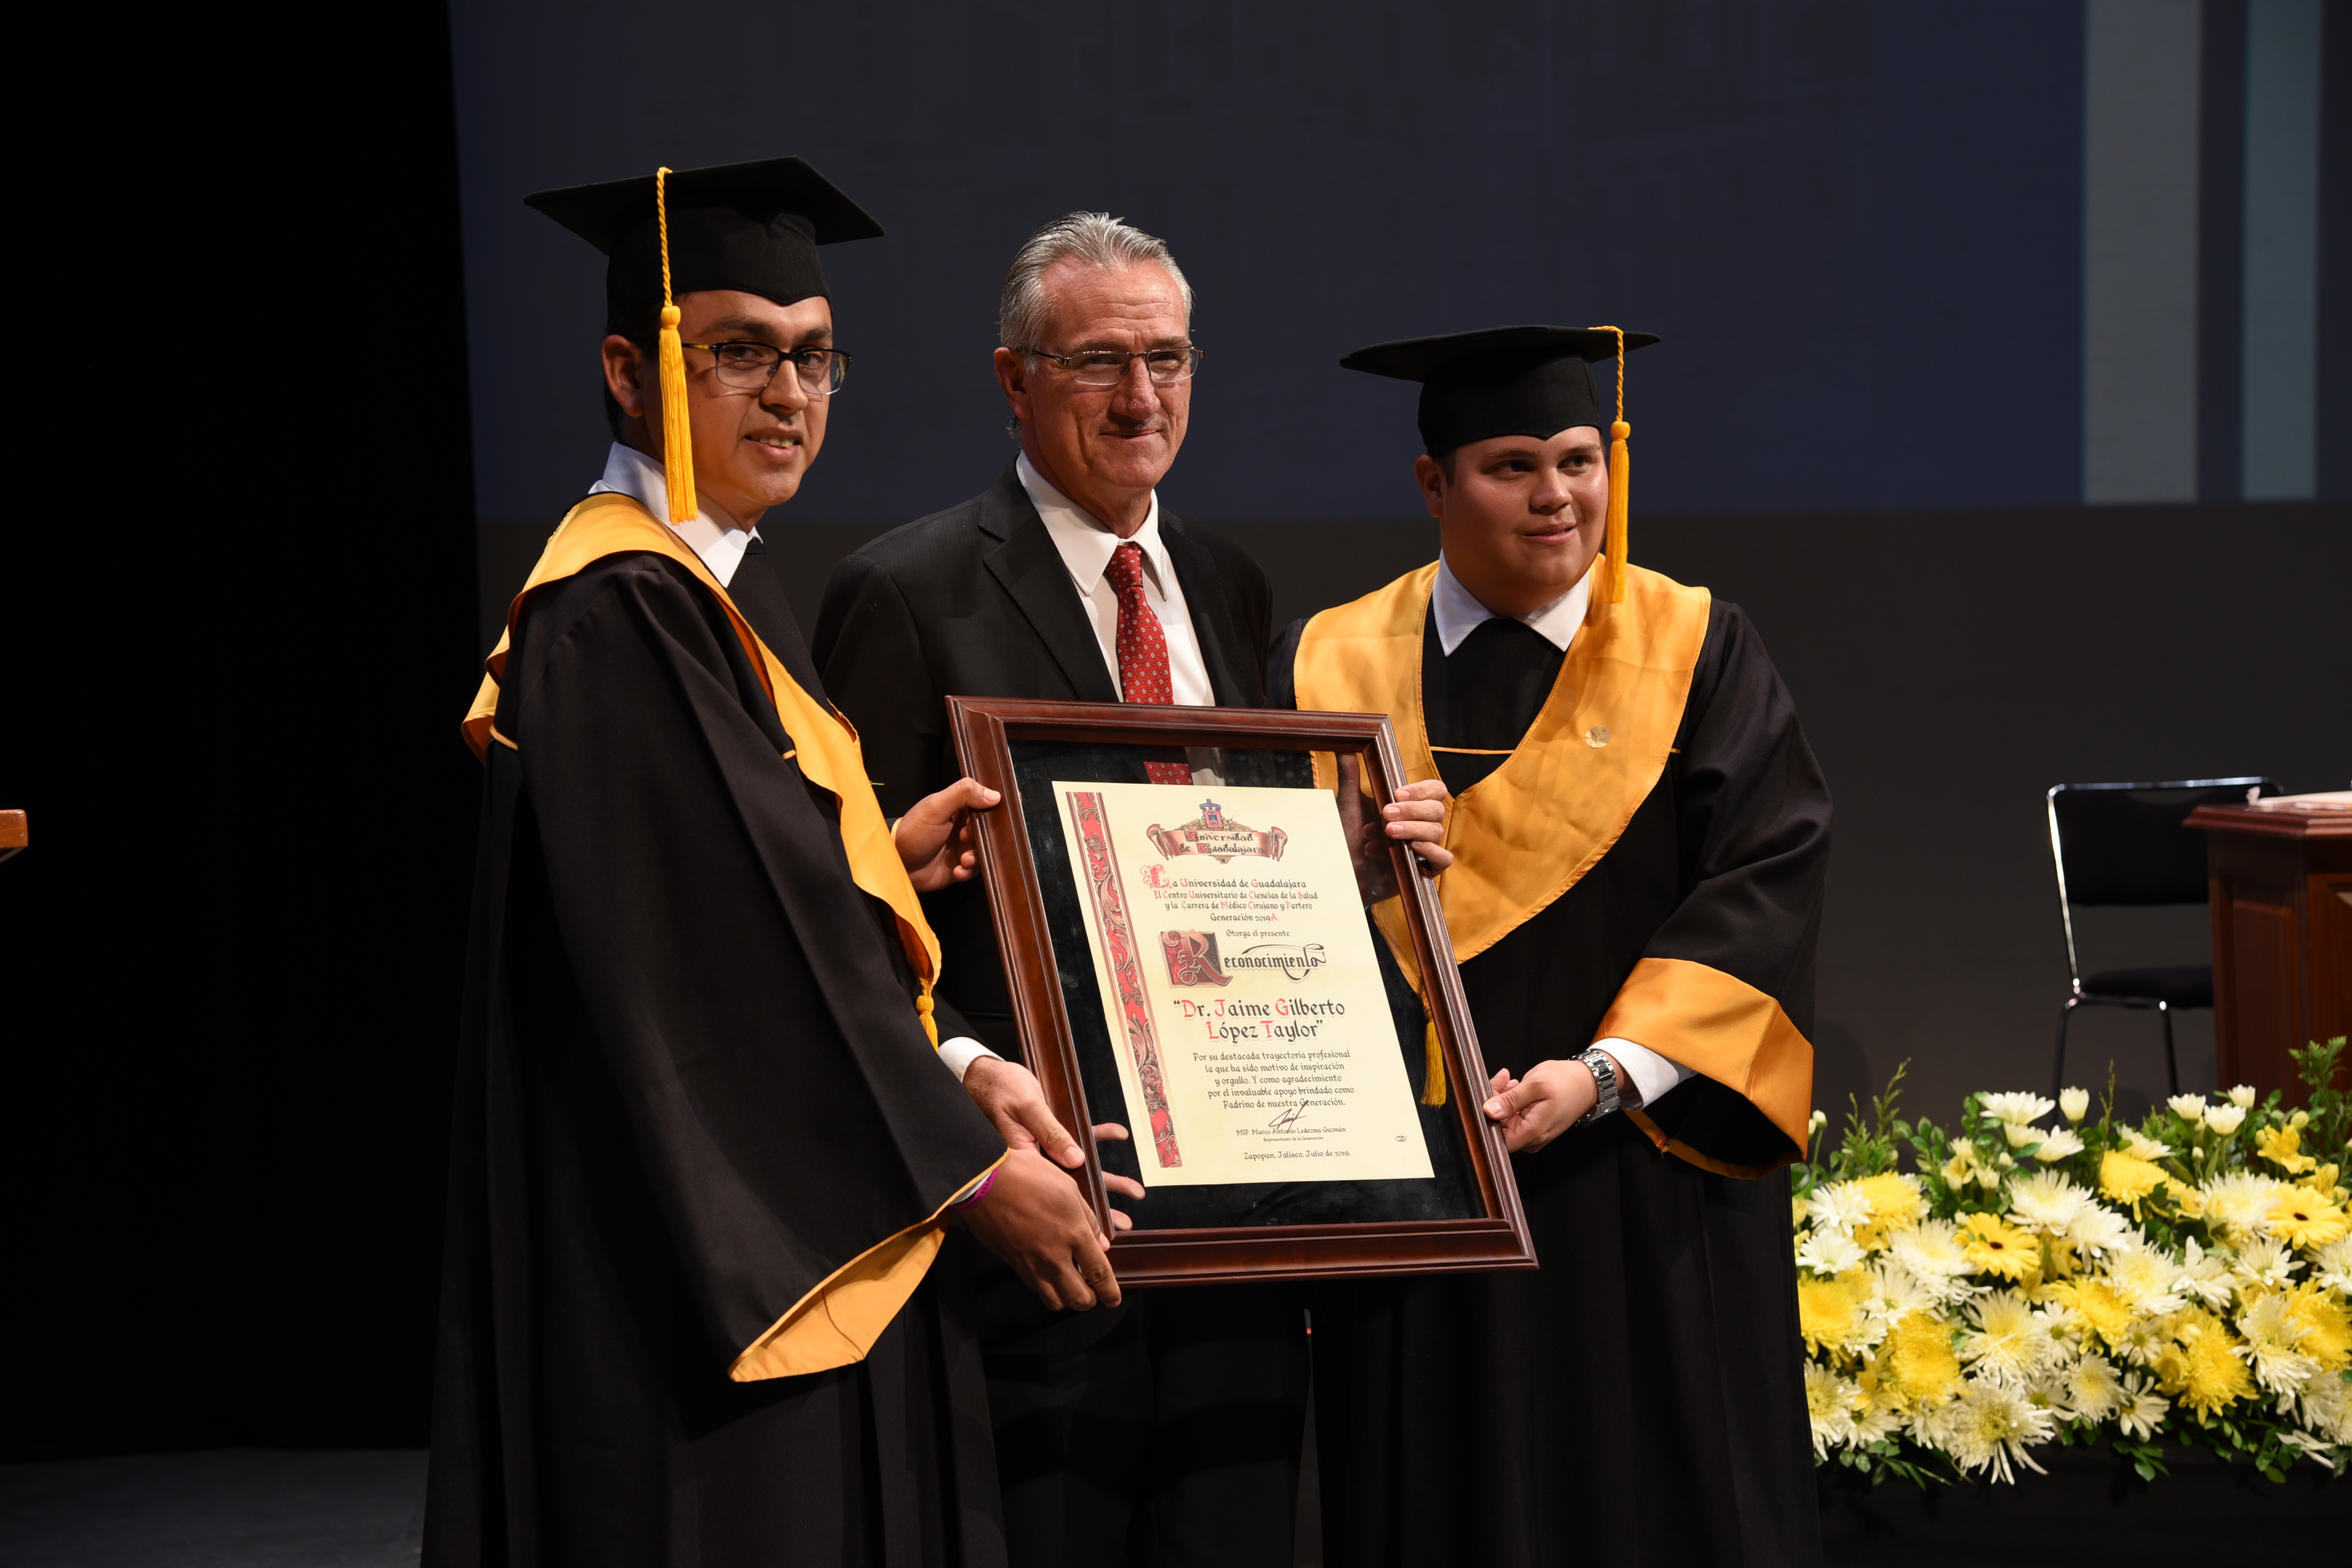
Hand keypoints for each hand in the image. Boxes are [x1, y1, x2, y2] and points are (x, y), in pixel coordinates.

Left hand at [894, 778, 997, 891]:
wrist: (898, 864)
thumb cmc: (912, 833)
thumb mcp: (935, 807)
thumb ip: (962, 794)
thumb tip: (993, 795)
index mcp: (959, 806)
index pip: (986, 802)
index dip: (992, 810)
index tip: (990, 818)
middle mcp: (964, 826)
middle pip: (990, 829)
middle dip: (983, 837)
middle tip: (965, 838)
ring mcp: (963, 846)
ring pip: (986, 850)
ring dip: (977, 856)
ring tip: (963, 859)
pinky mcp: (962, 865)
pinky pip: (976, 869)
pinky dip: (969, 870)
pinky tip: (957, 869)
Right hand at [961, 1147, 1122, 1310]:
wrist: (984, 1181)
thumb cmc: (1026, 1176)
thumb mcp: (1068, 1188)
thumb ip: (1088, 1218)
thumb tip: (1101, 1243)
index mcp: (1074, 1234)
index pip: (1100, 1273)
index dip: (1110, 1292)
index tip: (1114, 1299)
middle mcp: (1055, 1255)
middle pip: (1080, 1298)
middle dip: (1092, 1301)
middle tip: (1095, 1294)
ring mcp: (1032, 1263)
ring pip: (1055, 1301)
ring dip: (1067, 1298)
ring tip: (1072, 1287)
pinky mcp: (1014, 1264)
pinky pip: (1035, 1288)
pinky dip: (1046, 1289)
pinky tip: (1049, 1275)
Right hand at [963, 1058, 1144, 1233]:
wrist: (984, 1078)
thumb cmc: (1000, 1091)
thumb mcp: (1027, 1110)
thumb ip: (1051, 1133)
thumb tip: (1076, 1159)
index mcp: (1029, 1160)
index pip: (1061, 1192)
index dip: (1083, 1214)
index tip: (1105, 1229)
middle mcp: (1038, 1161)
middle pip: (1074, 1187)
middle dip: (1101, 1204)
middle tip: (1124, 1222)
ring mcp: (1044, 1149)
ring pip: (1080, 1168)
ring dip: (1106, 1178)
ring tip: (1134, 1191)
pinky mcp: (1048, 1132)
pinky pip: (1078, 1137)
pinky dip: (1098, 1136)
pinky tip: (1119, 1134)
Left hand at [1336, 754, 1452, 905]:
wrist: (1344, 867)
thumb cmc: (1350, 835)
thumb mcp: (1349, 804)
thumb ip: (1351, 777)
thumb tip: (1345, 750)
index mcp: (1413, 805)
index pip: (1435, 789)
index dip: (1420, 790)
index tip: (1396, 793)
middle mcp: (1424, 823)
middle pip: (1437, 809)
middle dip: (1411, 810)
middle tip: (1386, 814)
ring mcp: (1428, 846)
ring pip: (1437, 831)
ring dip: (1411, 830)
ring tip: (1386, 832)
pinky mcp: (1428, 868)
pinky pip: (1444, 858)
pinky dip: (1431, 851)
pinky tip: (1411, 849)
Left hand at [1482, 1055, 1615, 1153]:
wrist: (1587, 1082)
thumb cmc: (1567, 1083)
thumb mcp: (1536, 1086)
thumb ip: (1511, 1100)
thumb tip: (1488, 1111)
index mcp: (1532, 1133)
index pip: (1496, 1138)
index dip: (1486, 1118)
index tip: (1485, 1096)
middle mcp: (1531, 1138)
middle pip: (1499, 1127)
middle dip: (1494, 1101)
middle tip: (1500, 1079)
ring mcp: (1532, 1133)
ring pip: (1504, 1119)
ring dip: (1502, 1098)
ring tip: (1509, 1080)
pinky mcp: (1532, 1125)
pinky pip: (1513, 1116)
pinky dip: (1510, 1100)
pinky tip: (1514, 1086)